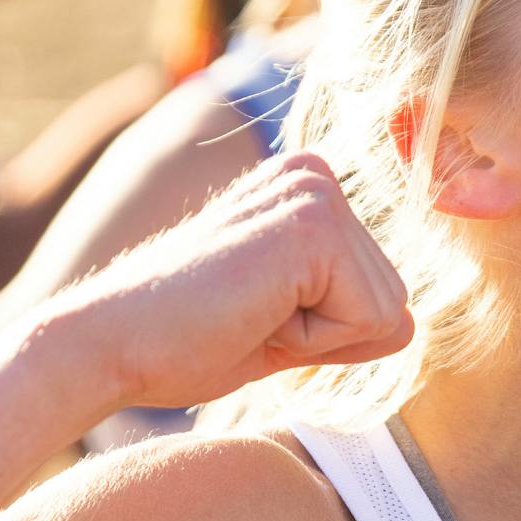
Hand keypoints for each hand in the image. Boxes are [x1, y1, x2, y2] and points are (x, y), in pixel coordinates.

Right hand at [54, 153, 413, 410]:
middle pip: (394, 300)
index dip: (324, 334)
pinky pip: (369, 318)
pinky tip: (251, 315)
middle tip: (246, 320)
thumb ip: (346, 317)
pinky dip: (312, 340)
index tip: (252, 318)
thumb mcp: (284, 327)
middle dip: (327, 335)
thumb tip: (411, 323)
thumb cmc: (181, 343)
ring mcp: (316, 194)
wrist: (109, 344)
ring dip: (318, 338)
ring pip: (386, 311)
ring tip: (246, 316)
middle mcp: (317, 176)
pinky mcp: (313, 226)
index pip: (381, 295)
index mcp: (307, 190)